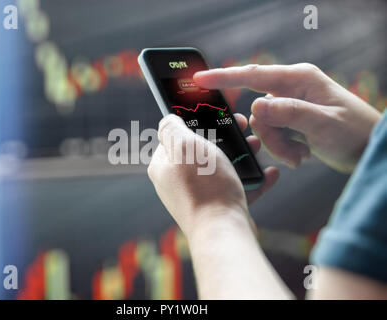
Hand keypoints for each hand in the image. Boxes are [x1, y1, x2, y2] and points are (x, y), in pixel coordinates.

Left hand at [147, 114, 278, 238]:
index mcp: (164, 166)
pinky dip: (251, 181)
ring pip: (220, 168)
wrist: (223, 231)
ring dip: (241, 156)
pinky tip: (267, 174)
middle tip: (242, 128)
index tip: (216, 116)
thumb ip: (172, 128)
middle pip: (201, 151)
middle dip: (224, 138)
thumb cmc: (204, 187)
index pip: (174, 137)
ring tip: (256, 147)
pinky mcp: (217, 208)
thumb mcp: (185, 146)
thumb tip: (168, 119)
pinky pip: (234, 189)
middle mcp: (177, 182)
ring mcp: (197, 196)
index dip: (196, 123)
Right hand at [194, 64, 381, 172]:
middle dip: (271, 136)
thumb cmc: (355, 132)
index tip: (199, 80)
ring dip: (279, 146)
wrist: (369, 150)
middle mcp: (292, 90)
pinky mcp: (291, 122)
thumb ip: (289, 113)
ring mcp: (290, 106)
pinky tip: (303, 154)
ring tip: (301, 155)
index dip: (224, 77)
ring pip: (264, 127)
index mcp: (299, 79)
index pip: (254, 75)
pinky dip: (284, 149)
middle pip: (258, 112)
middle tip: (293, 151)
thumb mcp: (323, 124)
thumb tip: (257, 106)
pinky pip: (273, 136)